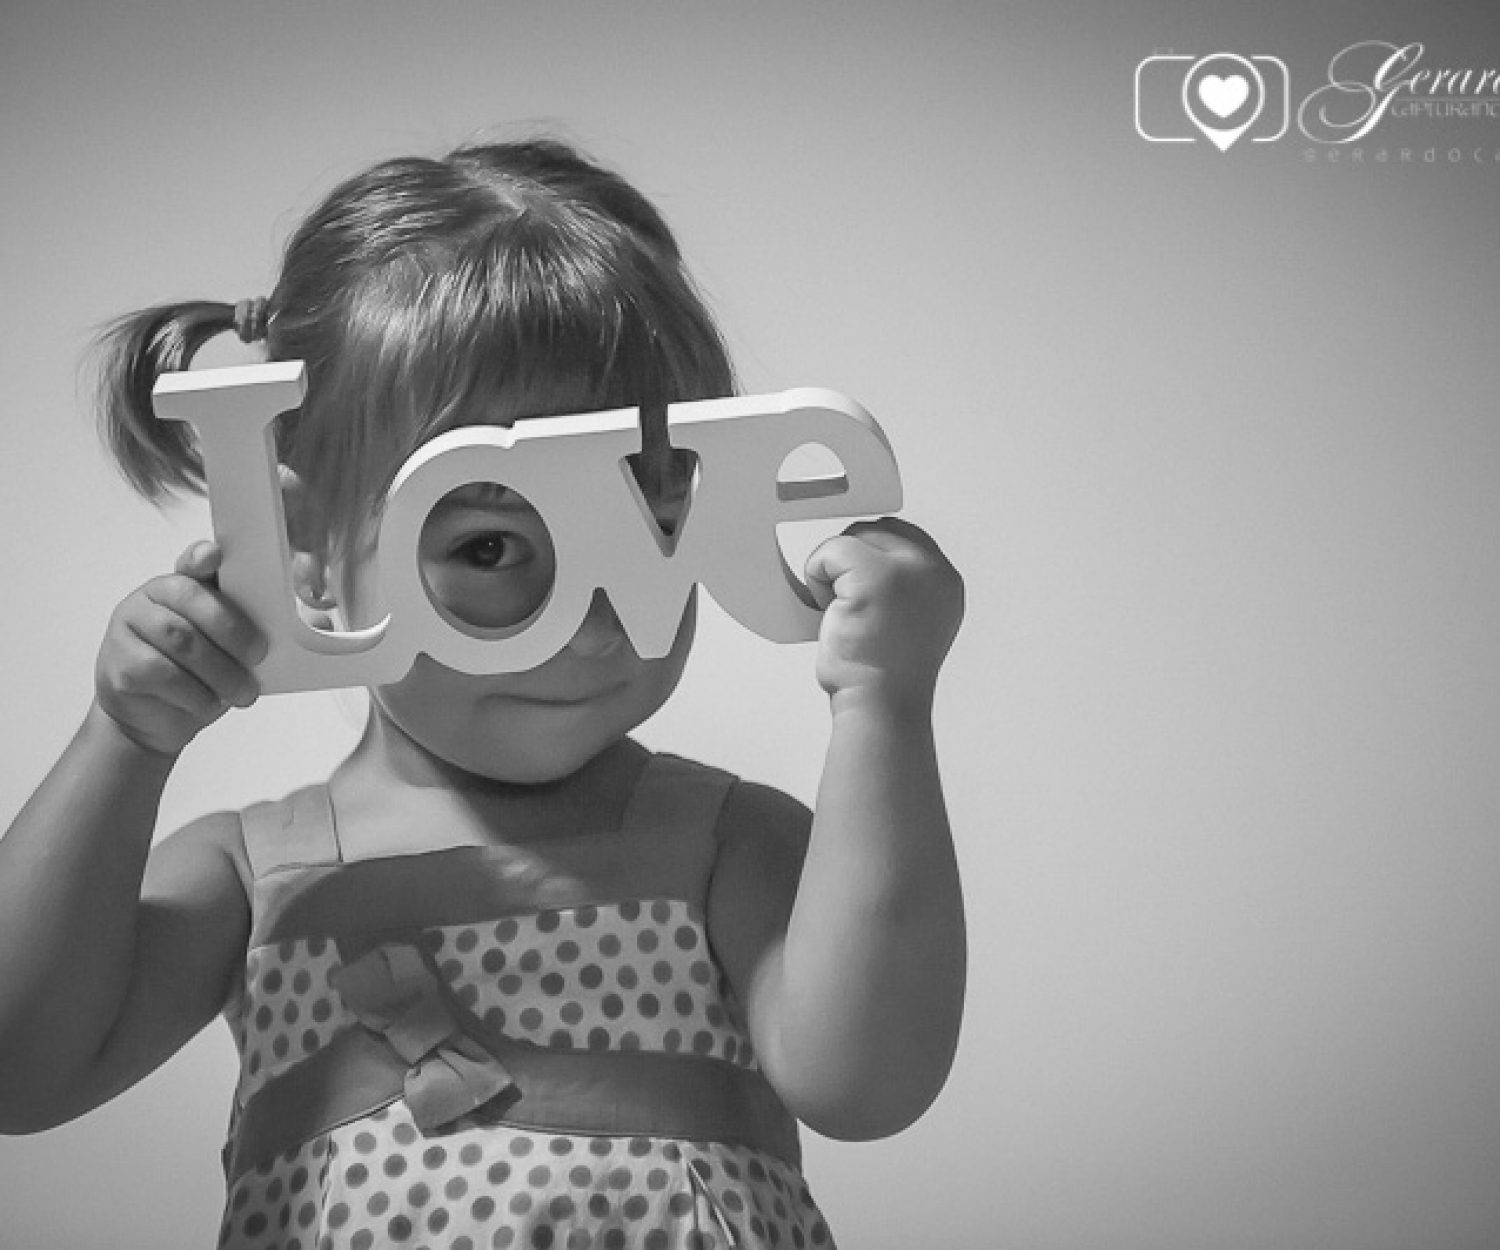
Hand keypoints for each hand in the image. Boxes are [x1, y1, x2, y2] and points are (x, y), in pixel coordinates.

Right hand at [93, 541, 267, 757]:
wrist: (156, 721)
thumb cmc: (202, 677)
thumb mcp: (237, 650)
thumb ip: (269, 628)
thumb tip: (321, 618)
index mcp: (184, 585)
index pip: (192, 561)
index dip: (202, 556)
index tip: (215, 555)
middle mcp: (152, 598)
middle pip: (192, 601)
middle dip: (234, 631)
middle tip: (258, 657)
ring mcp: (129, 628)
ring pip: (182, 640)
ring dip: (221, 671)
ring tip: (242, 692)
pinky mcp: (119, 663)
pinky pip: (162, 673)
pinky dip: (195, 693)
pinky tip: (207, 702)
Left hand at [804, 518, 963, 714]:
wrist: (882, 709)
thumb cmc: (885, 679)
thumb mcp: (910, 624)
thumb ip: (902, 588)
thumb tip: (867, 562)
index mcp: (945, 583)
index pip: (903, 537)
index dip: (871, 556)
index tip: (858, 590)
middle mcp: (934, 571)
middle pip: (876, 531)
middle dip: (850, 563)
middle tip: (849, 609)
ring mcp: (907, 571)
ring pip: (852, 538)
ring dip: (834, 572)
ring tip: (846, 615)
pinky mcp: (874, 576)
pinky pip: (830, 551)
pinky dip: (817, 577)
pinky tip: (831, 612)